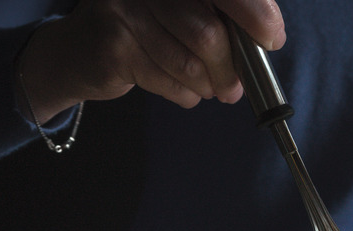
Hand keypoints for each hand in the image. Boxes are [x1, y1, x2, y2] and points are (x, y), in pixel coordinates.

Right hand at [17, 0, 285, 123]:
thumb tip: (265, 39)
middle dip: (229, 68)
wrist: (79, 51)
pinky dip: (185, 95)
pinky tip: (184, 92)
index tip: (272, 37)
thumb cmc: (145, 30)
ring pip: (189, 64)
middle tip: (233, 88)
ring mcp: (125, 12)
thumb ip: (221, 17)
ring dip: (208, 86)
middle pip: (207, 33)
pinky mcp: (113, 48)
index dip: (254, 12)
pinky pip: (168, 83)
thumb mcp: (184, 12)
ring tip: (210, 90)